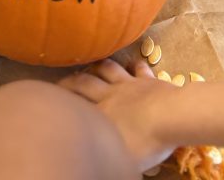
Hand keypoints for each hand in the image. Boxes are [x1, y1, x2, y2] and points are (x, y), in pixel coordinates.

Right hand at [60, 59, 179, 173]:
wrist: (170, 116)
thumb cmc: (144, 142)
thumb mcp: (122, 159)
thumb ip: (110, 157)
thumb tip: (101, 162)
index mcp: (100, 115)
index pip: (77, 106)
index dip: (63, 101)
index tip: (52, 99)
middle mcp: (109, 95)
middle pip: (85, 83)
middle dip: (72, 81)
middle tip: (62, 80)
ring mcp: (129, 85)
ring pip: (109, 69)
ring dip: (99, 66)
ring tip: (92, 65)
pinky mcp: (147, 79)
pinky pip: (139, 68)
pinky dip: (135, 64)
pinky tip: (135, 62)